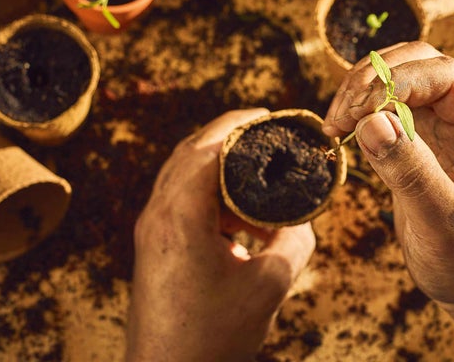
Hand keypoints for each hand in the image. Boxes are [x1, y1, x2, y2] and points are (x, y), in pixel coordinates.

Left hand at [126, 109, 315, 361]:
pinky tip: (240, 215)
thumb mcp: (269, 286)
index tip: (269, 117)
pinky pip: (180, 200)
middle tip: (267, 135)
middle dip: (229, 137)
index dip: (239, 125)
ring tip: (258, 176)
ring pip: (182, 175)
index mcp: (180, 217)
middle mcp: (157, 216)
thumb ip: (294, 242)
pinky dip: (210, 193)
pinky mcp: (154, 246)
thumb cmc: (212, 337)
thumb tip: (302, 219)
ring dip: (218, 166)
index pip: (206, 148)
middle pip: (189, 153)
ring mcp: (151, 231)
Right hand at [324, 43, 453, 360]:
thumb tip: (372, 121)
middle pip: (419, 62)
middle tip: (340, 117)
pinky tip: (344, 132)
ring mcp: (447, 124)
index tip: (357, 112)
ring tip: (336, 125)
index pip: (442, 74)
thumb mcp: (442, 223)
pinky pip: (391, 104)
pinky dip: (363, 110)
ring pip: (401, 76)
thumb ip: (411, 172)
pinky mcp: (425, 137)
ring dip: (362, 90)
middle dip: (373, 79)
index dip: (395, 81)